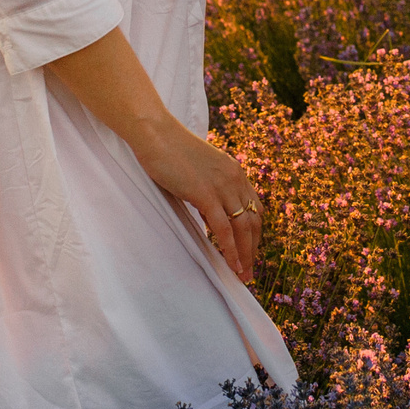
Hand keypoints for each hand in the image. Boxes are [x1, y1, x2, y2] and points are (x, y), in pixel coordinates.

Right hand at [132, 119, 262, 283]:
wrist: (155, 133)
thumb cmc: (170, 150)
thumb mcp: (198, 170)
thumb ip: (209, 189)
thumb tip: (210, 214)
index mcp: (234, 171)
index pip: (254, 207)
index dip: (254, 232)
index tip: (250, 250)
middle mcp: (235, 178)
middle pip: (253, 220)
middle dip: (253, 248)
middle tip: (248, 271)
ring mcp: (222, 186)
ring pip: (243, 227)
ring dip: (245, 255)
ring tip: (242, 275)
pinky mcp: (205, 193)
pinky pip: (223, 229)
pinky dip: (230, 249)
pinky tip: (231, 264)